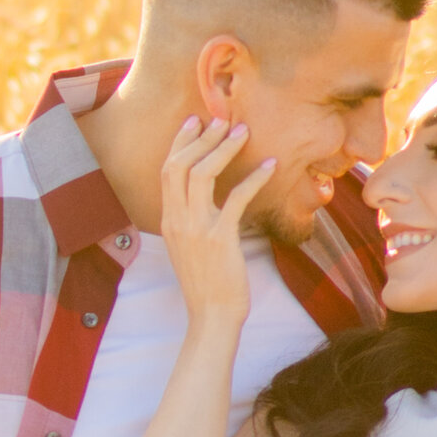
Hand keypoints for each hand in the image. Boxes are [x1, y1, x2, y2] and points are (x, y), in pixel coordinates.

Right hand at [158, 115, 272, 337]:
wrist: (212, 317)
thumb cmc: (208, 284)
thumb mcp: (189, 247)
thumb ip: (191, 220)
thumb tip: (207, 199)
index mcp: (169, 220)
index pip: (167, 170)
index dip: (180, 142)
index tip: (194, 122)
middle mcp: (177, 220)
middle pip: (179, 165)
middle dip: (200, 137)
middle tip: (220, 119)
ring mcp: (196, 229)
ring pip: (202, 174)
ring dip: (223, 148)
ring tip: (242, 131)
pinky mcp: (220, 238)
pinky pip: (236, 198)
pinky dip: (253, 178)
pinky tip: (270, 166)